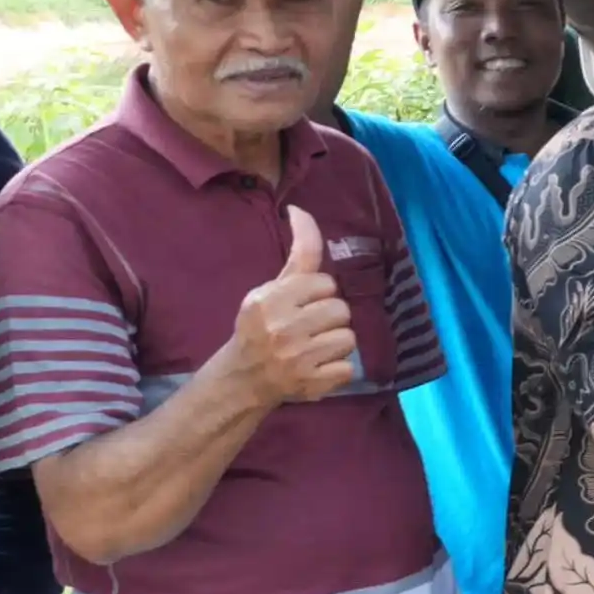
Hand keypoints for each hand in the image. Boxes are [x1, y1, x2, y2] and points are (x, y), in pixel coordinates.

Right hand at [228, 207, 360, 406]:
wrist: (244, 378)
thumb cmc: (260, 327)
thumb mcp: (268, 290)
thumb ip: (296, 259)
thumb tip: (302, 212)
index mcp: (270, 300)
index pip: (323, 282)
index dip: (320, 291)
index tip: (306, 300)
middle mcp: (283, 328)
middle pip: (340, 309)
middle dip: (329, 316)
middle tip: (309, 327)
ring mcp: (299, 357)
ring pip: (348, 337)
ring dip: (336, 342)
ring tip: (314, 347)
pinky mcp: (313, 382)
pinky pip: (348, 367)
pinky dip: (337, 368)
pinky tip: (317, 367)